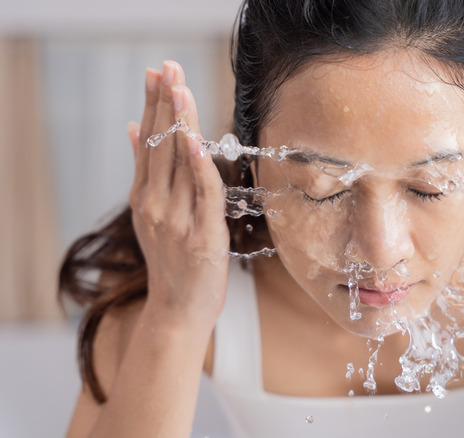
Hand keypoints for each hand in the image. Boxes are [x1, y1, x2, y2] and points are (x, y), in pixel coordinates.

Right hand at [127, 61, 229, 325]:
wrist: (178, 313)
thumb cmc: (173, 264)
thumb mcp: (151, 215)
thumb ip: (146, 173)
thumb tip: (134, 129)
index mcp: (145, 199)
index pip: (149, 143)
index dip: (154, 106)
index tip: (156, 74)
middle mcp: (156, 205)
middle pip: (160, 146)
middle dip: (165, 103)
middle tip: (167, 66)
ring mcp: (177, 220)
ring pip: (180, 163)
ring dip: (181, 122)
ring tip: (180, 88)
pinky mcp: (202, 235)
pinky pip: (202, 193)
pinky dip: (199, 165)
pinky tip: (195, 139)